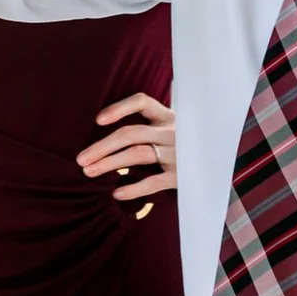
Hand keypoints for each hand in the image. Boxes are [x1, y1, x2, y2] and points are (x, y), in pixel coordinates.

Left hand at [76, 92, 175, 213]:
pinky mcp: (182, 176)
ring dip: (109, 163)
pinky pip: (154, 182)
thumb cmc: (180, 147)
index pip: (141, 102)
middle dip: (102, 146)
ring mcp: (178, 153)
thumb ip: (142, 127)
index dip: (119, 108)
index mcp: (167, 116)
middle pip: (131, 133)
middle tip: (80, 159)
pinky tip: (116, 194)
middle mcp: (173, 132)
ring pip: (138, 154)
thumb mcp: (166, 130)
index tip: (97, 120)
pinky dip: (134, 188)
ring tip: (89, 172)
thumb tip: (98, 129)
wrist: (216, 168)